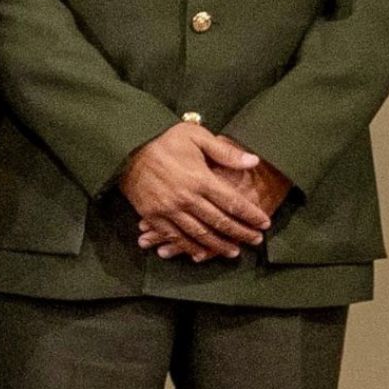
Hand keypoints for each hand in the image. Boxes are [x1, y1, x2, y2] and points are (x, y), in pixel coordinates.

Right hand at [118, 122, 277, 261]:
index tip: (264, 223)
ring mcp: (168, 209)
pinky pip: (174, 236)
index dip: (251, 215)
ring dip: (219, 245)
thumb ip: (225, 151)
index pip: (233, 202)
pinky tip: (201, 254)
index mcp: (200, 179)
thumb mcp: (195, 135)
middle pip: (220, 221)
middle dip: (241, 233)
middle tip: (256, 240)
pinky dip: (189, 247)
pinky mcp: (152, 215)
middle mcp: (186, 198)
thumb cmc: (163, 139)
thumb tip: (254, 161)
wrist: (125, 148)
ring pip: (199, 233)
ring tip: (234, 252)